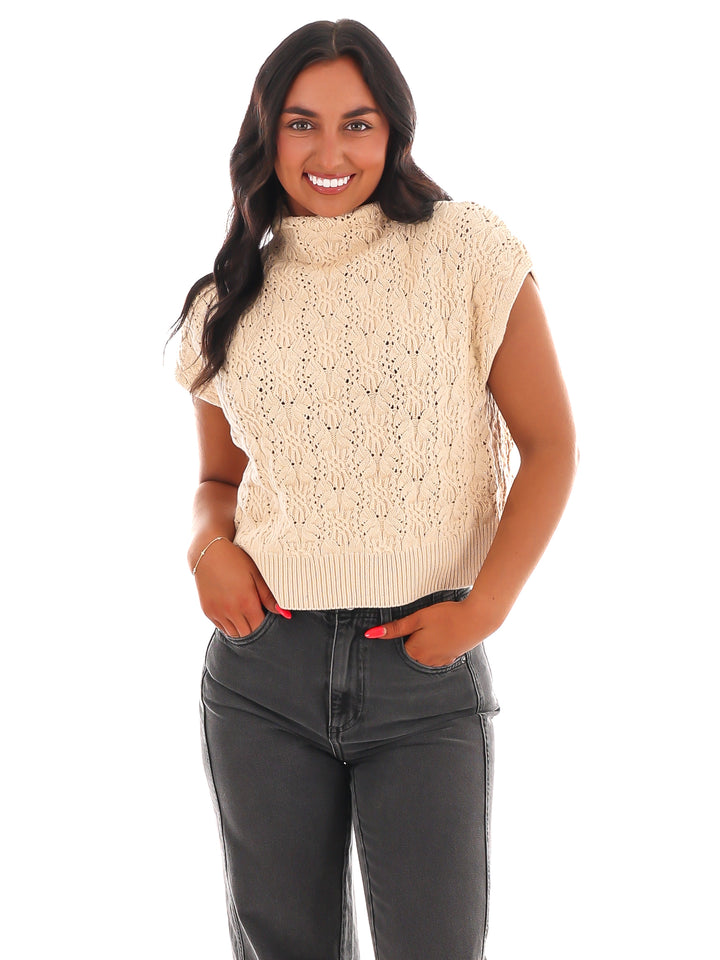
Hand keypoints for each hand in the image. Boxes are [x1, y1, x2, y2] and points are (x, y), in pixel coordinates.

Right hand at [194, 538, 290, 637]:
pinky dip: (229, 625)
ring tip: (244, 613)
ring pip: (233, 634)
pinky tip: (232, 612)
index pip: (259, 627)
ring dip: (241, 628)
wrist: (208, 553)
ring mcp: (218, 612)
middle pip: (247, 634)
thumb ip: (269, 597)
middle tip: (256, 615)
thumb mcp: (256, 575)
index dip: (265, 623)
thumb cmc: (235, 561)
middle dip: (254, 628)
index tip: (266, 615)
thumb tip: (286, 614)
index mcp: (246, 602)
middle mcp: (231, 611)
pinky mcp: (208, 611)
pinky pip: (221, 628)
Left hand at [364, 596, 499, 666]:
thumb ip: (396, 627)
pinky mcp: (451, 658)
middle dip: (412, 640)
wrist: (477, 619)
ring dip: (425, 644)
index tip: (407, 626)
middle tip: (422, 624)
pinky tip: (442, 635)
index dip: (400, 636)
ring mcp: (440, 661)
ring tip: (433, 628)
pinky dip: (436, 647)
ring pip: (424, 655)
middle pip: (411, 652)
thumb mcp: (418, 618)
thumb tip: (371, 634)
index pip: (397, 649)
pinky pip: (437, 655)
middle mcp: (426, 661)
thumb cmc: (447, 616)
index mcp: (415, 652)